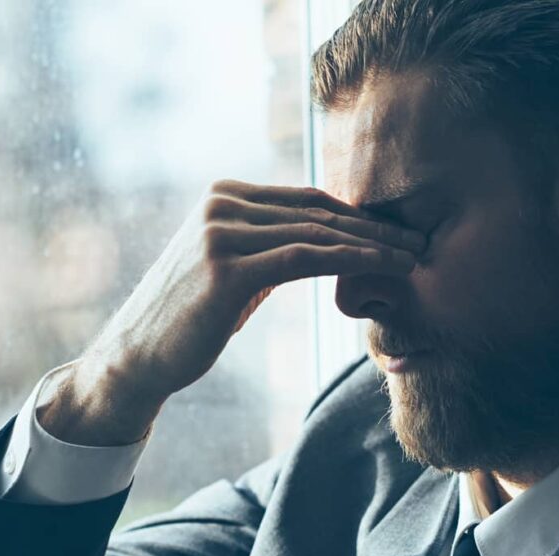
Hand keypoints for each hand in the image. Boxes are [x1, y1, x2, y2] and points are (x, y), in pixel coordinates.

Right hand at [40, 179, 424, 445]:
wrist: (138, 356)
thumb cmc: (190, 318)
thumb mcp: (231, 268)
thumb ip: (267, 243)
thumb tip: (319, 239)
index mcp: (225, 195)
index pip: (308, 200)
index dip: (357, 217)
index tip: (396, 234)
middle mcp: (221, 204)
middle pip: (317, 213)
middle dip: (375, 229)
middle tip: (419, 244)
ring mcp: (221, 231)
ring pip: (317, 234)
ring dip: (373, 246)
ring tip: (412, 260)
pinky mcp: (227, 267)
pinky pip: (305, 259)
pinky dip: (350, 261)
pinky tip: (383, 269)